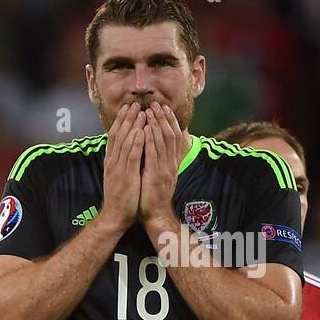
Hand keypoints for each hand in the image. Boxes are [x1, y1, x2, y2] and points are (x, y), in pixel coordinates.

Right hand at [99, 101, 145, 232]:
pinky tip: (141, 131)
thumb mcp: (119, 175)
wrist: (115, 215)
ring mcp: (118, 169)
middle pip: (118, 135)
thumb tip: (127, 148)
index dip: (121, 121)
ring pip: (125, 142)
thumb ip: (122, 161)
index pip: (114, 136)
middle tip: (135, 103)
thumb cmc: (121, 197)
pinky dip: (136, 143)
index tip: (128, 108)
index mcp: (111, 161)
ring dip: (132, 126)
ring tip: (140, 112)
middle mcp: (113, 162)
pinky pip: (131, 156)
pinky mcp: (126, 176)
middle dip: (127, 118)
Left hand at [140, 103, 183, 232]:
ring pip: (163, 142)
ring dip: (157, 125)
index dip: (169, 121)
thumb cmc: (153, 196)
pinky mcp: (156, 176)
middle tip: (156, 104)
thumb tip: (154, 146)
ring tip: (151, 111)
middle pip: (170, 135)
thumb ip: (159, 160)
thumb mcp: (158, 174)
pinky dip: (150, 141)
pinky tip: (146, 130)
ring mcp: (165, 169)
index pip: (173, 137)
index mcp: (171, 163)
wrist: (155, 215)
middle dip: (163, 118)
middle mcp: (171, 163)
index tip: (163, 108)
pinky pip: (154, 155)